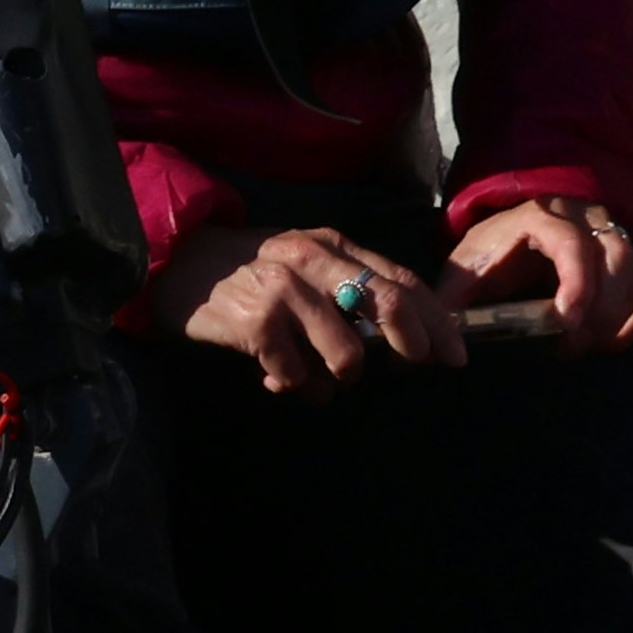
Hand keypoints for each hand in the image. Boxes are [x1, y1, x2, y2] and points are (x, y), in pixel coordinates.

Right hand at [170, 211, 461, 389]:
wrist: (177, 261)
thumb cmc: (249, 269)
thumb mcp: (302, 263)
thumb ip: (343, 290)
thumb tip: (397, 335)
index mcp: (333, 244)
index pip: (400, 279)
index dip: (435, 318)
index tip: (456, 352)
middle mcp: (314, 260)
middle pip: (387, 302)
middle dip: (414, 343)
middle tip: (418, 367)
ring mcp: (285, 290)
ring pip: (346, 350)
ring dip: (344, 376)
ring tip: (325, 379)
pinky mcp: (256, 322)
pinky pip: (296, 374)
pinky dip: (297, 388)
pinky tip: (279, 382)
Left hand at [452, 186, 632, 352]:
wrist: (518, 232)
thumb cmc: (492, 253)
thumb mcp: (466, 268)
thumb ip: (451, 300)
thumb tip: (430, 344)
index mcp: (543, 216)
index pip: (572, 244)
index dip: (576, 283)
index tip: (567, 323)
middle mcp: (585, 219)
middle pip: (613, 259)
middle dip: (596, 312)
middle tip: (569, 348)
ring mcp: (611, 237)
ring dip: (614, 318)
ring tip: (584, 346)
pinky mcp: (626, 262)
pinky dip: (632, 322)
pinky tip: (604, 342)